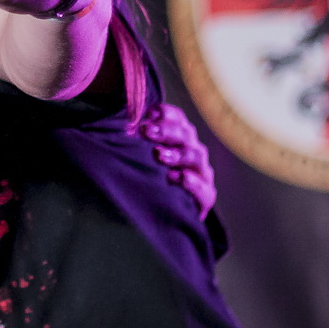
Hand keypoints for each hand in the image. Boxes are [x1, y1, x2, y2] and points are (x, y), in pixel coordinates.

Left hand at [141, 104, 215, 220]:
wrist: (172, 213)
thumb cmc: (155, 179)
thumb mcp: (145, 157)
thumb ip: (139, 142)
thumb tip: (122, 126)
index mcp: (180, 138)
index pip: (177, 119)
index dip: (165, 113)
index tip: (147, 114)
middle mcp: (193, 151)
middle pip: (185, 134)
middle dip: (165, 130)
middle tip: (145, 131)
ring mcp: (201, 172)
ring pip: (194, 156)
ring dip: (176, 154)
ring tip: (158, 155)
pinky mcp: (206, 195)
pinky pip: (202, 187)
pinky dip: (190, 181)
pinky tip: (175, 177)